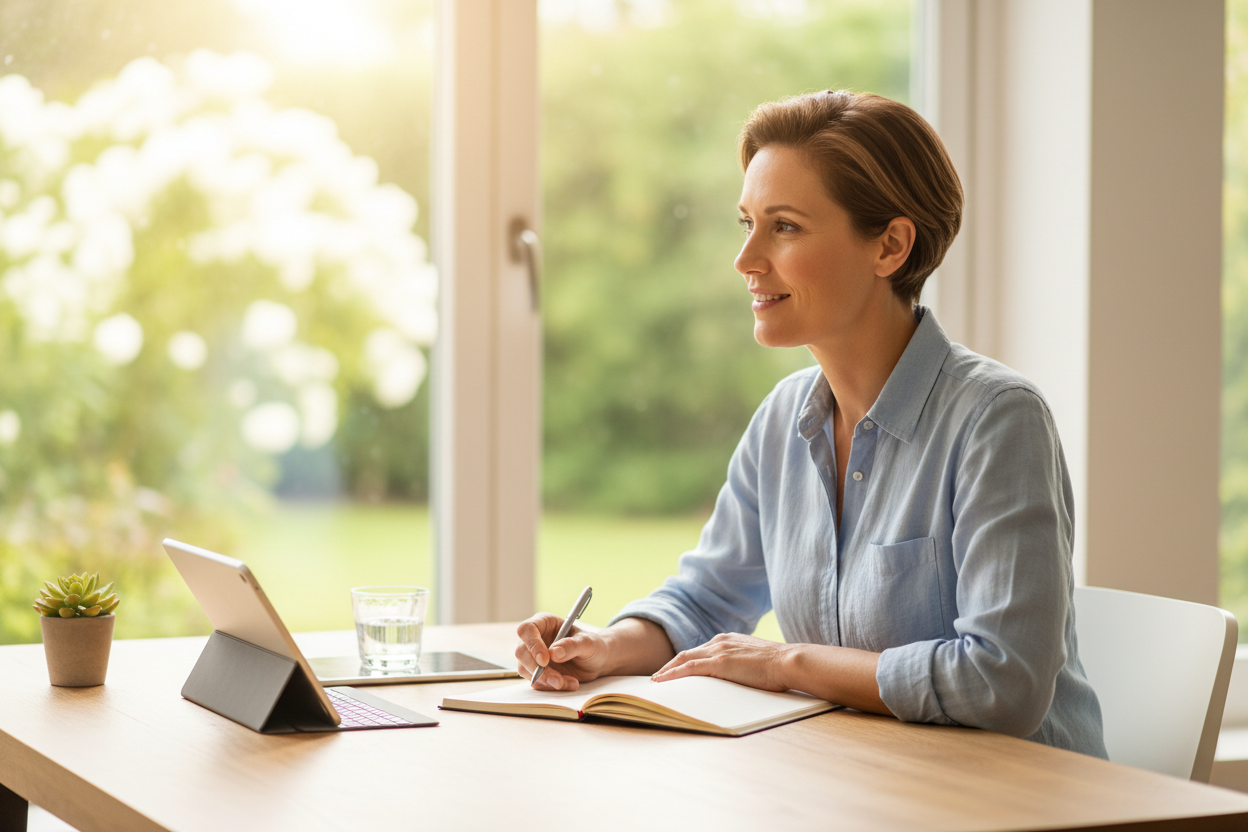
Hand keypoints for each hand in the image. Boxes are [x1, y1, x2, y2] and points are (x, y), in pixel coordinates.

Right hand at [514, 612, 611, 690]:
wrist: (597, 662)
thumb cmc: (592, 645)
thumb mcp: (588, 643)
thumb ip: (572, 645)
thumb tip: (554, 653)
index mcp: (545, 622)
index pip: (527, 629)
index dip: (532, 644)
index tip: (545, 660)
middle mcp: (535, 638)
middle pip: (521, 651)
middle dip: (537, 669)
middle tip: (557, 680)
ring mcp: (533, 656)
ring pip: (525, 669)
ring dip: (545, 680)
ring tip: (569, 683)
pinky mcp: (536, 672)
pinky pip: (535, 682)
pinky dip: (550, 687)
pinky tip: (569, 684)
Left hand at [651, 633, 794, 691]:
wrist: (789, 662)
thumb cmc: (778, 667)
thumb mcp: (755, 662)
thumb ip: (741, 665)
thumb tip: (737, 677)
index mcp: (728, 640)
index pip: (699, 651)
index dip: (684, 661)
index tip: (674, 670)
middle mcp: (720, 641)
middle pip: (687, 653)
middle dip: (670, 665)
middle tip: (658, 677)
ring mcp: (719, 650)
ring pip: (684, 659)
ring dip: (667, 670)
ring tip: (656, 681)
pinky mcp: (719, 663)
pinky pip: (689, 668)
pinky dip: (673, 673)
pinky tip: (662, 681)